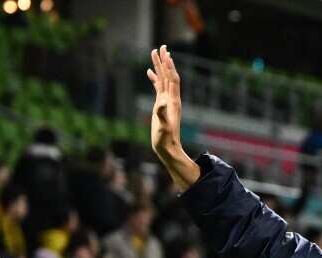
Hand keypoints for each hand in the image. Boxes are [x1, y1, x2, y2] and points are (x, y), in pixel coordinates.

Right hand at [147, 46, 200, 190]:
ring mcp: (166, 101)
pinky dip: (155, 78)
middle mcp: (171, 98)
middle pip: (169, 75)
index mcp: (172, 101)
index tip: (165, 53)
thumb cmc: (165, 139)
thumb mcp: (164, 127)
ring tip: (156, 53)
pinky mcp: (161, 105)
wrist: (168, 148)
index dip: (168, 66)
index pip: (171, 79)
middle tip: (161, 46)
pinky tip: (150, 73)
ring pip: (164, 79)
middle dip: (165, 61)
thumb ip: (163, 114)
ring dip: (160, 66)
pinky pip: (158, 88)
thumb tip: (161, 102)